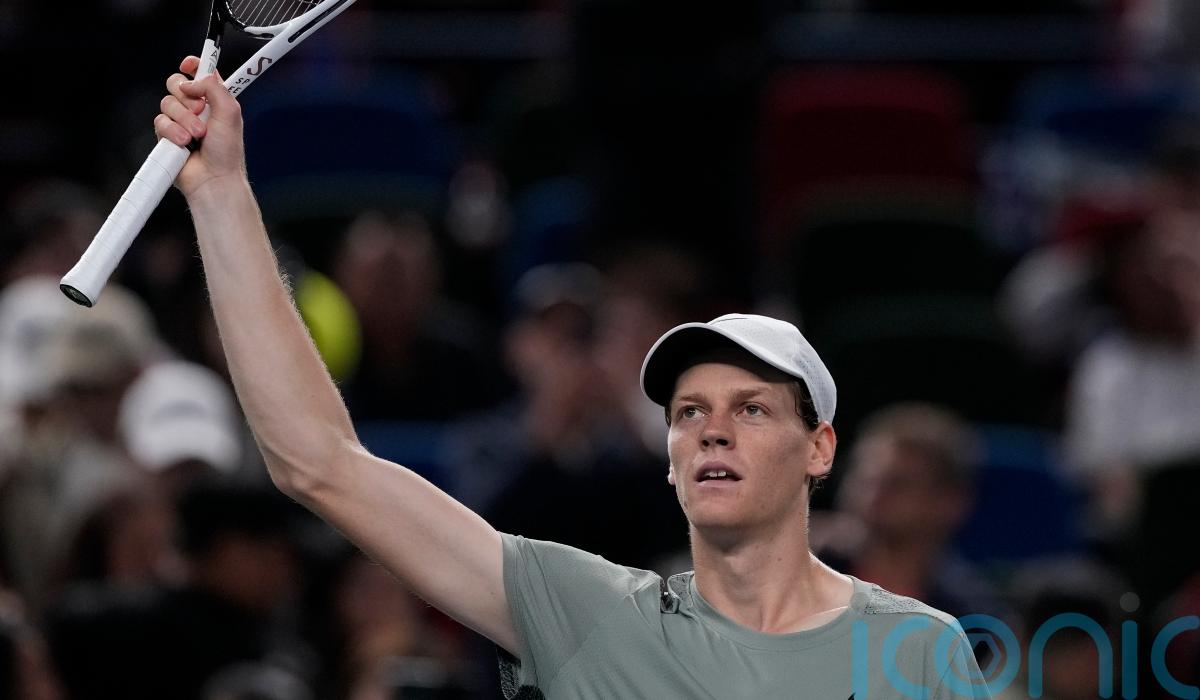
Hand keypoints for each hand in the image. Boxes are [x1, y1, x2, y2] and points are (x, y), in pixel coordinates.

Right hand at [154, 55, 246, 197]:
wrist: (213, 178)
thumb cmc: (227, 152)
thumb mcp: (230, 112)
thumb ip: (214, 87)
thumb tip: (194, 79)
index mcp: (214, 99)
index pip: (200, 73)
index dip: (193, 65)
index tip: (189, 65)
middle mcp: (196, 108)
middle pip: (176, 83)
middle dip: (186, 97)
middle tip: (201, 112)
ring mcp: (180, 121)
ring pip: (167, 102)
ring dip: (183, 119)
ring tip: (197, 136)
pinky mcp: (167, 134)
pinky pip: (160, 121)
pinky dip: (172, 132)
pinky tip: (184, 144)